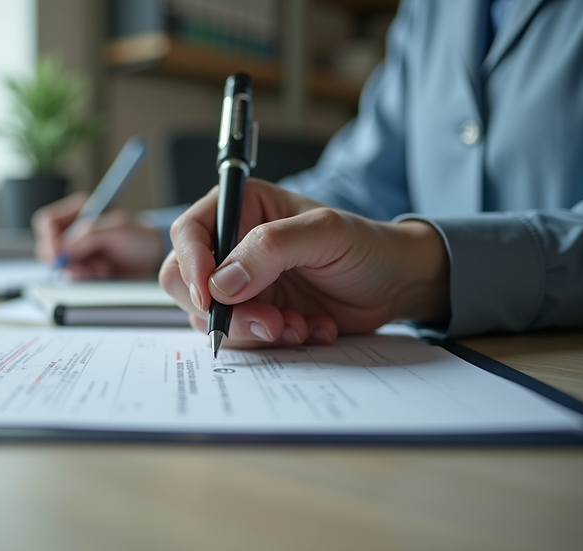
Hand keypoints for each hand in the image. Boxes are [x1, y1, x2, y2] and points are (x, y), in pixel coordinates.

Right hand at [32, 193, 163, 278]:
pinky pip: (71, 277)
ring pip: (59, 265)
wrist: (155, 257)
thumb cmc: (141, 237)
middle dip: (66, 260)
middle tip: (85, 268)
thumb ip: (90, 234)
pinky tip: (102, 274)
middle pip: (48, 247)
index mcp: (79, 211)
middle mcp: (73, 230)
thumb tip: (65, 249)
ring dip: (77, 271)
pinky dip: (83, 279)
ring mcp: (77, 251)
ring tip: (102, 269)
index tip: (60, 254)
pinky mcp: (83, 268)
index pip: (47, 222)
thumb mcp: (119, 230)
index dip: (49, 238)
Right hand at [159, 179, 449, 346]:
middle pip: (186, 283)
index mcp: (239, 209)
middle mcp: (231, 247)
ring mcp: (241, 286)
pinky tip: (311, 329)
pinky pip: (242, 339)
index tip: (210, 296)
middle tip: (268, 322)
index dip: (191, 266)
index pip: (188, 234)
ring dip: (254, 330)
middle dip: (224, 310)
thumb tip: (221, 282)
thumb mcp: (324, 233)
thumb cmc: (365, 245)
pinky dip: (274, 342)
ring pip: (211, 318)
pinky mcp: (254, 316)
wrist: (396, 285)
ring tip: (300, 325)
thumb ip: (270, 248)